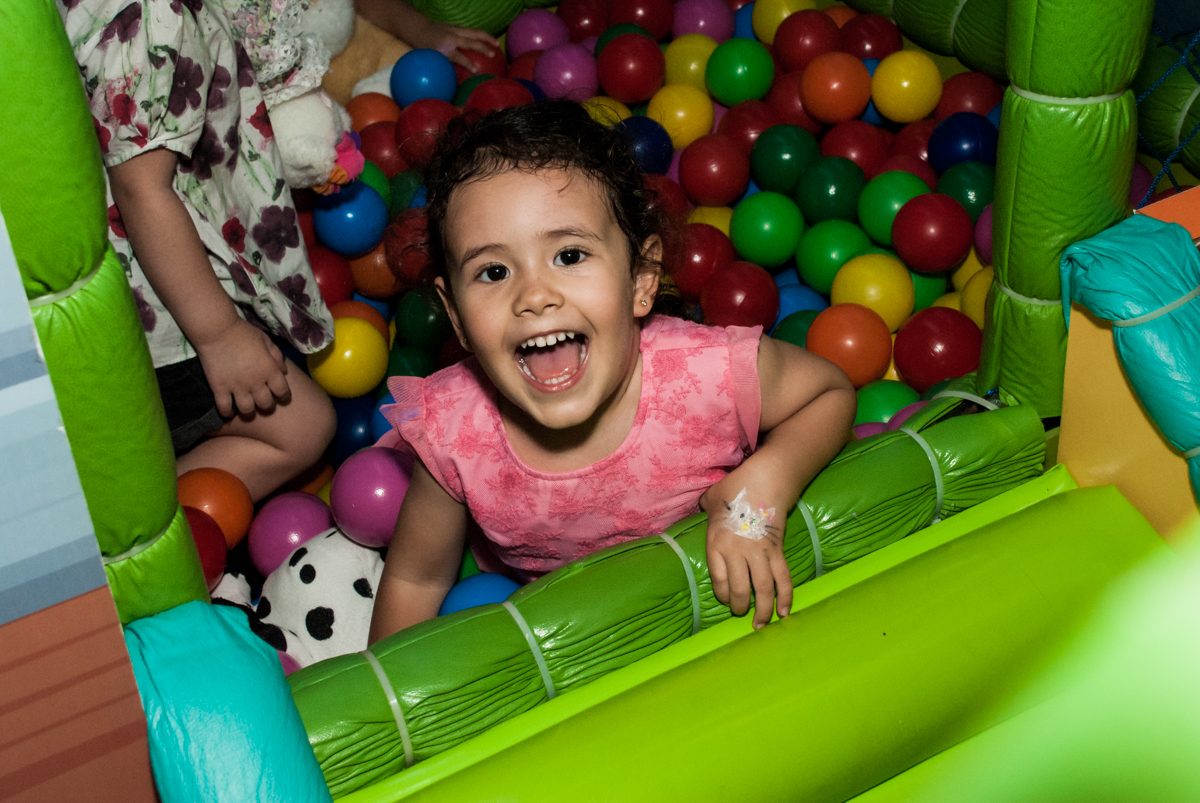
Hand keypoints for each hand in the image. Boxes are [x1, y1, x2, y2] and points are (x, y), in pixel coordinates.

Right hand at [194, 319, 290, 417]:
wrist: (217, 330)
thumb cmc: (243, 332)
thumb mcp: (266, 340)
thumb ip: (277, 356)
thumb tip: (285, 372)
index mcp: (269, 370)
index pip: (282, 391)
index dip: (284, 396)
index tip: (281, 397)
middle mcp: (256, 382)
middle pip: (266, 404)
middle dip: (267, 406)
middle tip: (263, 403)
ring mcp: (237, 387)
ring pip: (247, 410)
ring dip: (249, 412)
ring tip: (247, 409)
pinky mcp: (219, 388)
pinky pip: (224, 408)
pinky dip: (227, 413)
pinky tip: (229, 412)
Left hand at [407, 16, 501, 73]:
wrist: (419, 29)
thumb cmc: (424, 49)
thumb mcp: (429, 61)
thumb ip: (440, 73)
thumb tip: (449, 93)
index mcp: (443, 48)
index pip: (458, 56)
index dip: (468, 63)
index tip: (476, 71)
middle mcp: (451, 38)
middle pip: (470, 42)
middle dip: (482, 48)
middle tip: (492, 55)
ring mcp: (455, 30)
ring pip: (474, 32)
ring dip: (487, 37)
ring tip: (497, 44)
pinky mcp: (458, 27)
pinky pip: (472, 31)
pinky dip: (482, 35)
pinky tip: (489, 41)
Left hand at [704, 491, 792, 630]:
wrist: (765, 478)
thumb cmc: (734, 487)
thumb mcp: (710, 499)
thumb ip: (706, 510)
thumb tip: (703, 511)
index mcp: (716, 543)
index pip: (718, 580)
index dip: (722, 595)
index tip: (725, 599)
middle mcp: (736, 552)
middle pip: (739, 590)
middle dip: (740, 606)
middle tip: (741, 613)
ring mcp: (759, 553)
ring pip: (762, 590)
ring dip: (763, 610)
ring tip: (761, 624)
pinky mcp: (777, 550)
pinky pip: (783, 578)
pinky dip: (786, 597)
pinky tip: (784, 612)